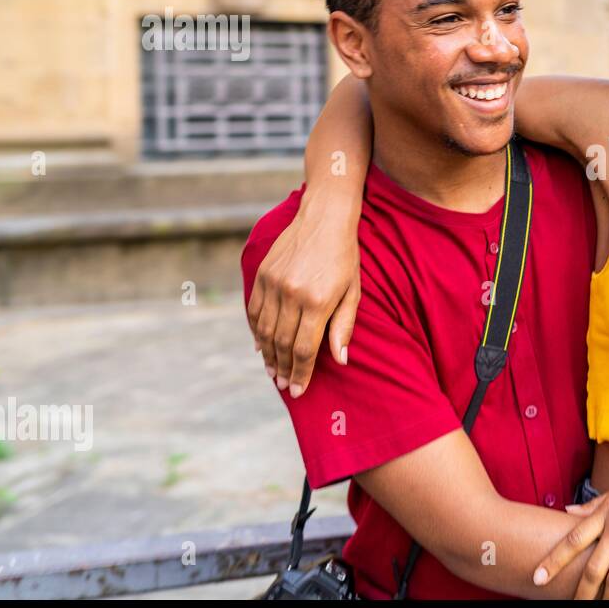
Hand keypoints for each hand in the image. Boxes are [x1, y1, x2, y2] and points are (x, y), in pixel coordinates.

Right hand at [247, 196, 360, 395]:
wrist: (324, 217)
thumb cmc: (345, 256)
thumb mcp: (353, 291)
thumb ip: (344, 326)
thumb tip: (341, 360)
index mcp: (318, 301)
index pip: (305, 348)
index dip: (301, 373)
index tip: (298, 390)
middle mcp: (292, 294)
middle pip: (282, 343)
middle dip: (284, 369)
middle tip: (285, 386)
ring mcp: (274, 283)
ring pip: (265, 330)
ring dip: (268, 354)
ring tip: (273, 371)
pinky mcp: (262, 274)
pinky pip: (255, 310)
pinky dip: (256, 331)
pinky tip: (261, 346)